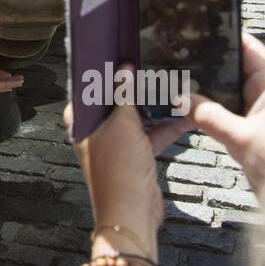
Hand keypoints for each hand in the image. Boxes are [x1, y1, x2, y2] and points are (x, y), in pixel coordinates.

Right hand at [0, 63, 23, 96]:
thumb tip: (2, 74)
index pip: (6, 84)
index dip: (14, 81)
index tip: (22, 78)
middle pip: (6, 87)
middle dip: (14, 83)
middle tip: (22, 80)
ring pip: (2, 88)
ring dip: (10, 85)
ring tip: (17, 84)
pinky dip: (4, 87)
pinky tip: (5, 87)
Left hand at [65, 65, 188, 259]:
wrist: (132, 213)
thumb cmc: (118, 168)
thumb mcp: (123, 123)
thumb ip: (124, 94)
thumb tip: (124, 69)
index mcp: (80, 120)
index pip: (88, 87)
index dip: (102, 71)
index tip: (117, 53)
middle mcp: (94, 131)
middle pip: (114, 101)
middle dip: (133, 87)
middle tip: (149, 66)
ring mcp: (114, 144)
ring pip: (135, 117)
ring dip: (153, 106)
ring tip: (171, 87)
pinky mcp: (134, 156)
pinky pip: (149, 134)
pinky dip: (164, 126)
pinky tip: (184, 115)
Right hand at [185, 32, 264, 214]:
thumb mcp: (242, 139)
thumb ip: (209, 117)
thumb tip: (183, 99)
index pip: (249, 48)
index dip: (227, 35)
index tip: (202, 28)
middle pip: (234, 68)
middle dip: (209, 65)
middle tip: (181, 58)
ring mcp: (260, 110)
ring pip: (229, 91)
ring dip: (209, 91)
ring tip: (181, 83)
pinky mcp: (252, 127)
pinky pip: (228, 111)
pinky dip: (212, 109)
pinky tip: (192, 109)